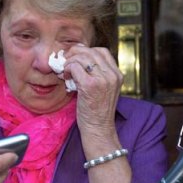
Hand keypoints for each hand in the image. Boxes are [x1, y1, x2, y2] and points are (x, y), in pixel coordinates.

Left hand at [62, 45, 130, 182]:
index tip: (75, 58)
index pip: (101, 51)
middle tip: (66, 62)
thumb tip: (78, 59)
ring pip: (82, 57)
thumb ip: (97, 74)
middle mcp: (112, 75)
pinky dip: (67, 69)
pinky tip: (65, 78)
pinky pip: (75, 67)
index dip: (86, 51)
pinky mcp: (90, 85)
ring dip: (70, 62)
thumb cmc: (97, 112)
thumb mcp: (104, 89)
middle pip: (91, 51)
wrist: (99, 130)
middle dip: (75, 54)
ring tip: (65, 72)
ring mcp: (102, 80)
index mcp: (117, 75)